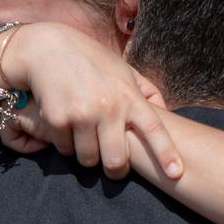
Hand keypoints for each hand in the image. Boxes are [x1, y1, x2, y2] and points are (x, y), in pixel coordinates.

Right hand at [0, 23, 182, 178]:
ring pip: (88, 159)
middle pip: (117, 160)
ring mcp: (83, 114)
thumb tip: (166, 110)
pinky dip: (64, 144)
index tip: (176, 174)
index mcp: (129, 96)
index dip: (166, 153)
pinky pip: (65, 149)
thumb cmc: (88, 60)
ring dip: (86, 155)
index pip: (154, 129)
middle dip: (115, 170)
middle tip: (112, 168)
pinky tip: (64, 127)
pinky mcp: (58, 119)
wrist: (46, 49)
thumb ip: (144, 90)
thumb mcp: (121, 69)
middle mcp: (109, 107)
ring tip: (84, 139)